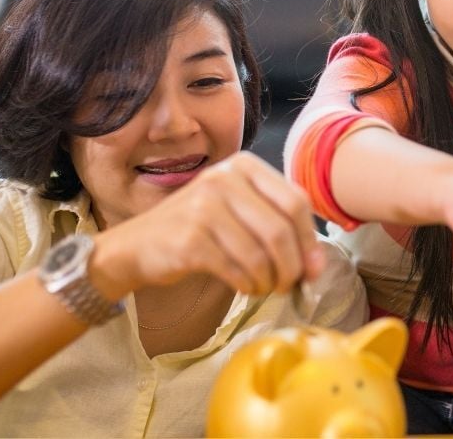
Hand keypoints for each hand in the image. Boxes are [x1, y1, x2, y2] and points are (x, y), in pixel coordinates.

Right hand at [92, 151, 324, 296]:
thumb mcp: (236, 210)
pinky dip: (248, 285)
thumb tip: (315, 264)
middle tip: (288, 285)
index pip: (296, 201)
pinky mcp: (191, 238)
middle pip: (281, 230)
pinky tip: (243, 286)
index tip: (312, 269)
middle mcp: (223, 178)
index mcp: (242, 165)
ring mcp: (205, 206)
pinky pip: (238, 270)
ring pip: (261, 254)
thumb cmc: (196, 231)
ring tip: (262, 287)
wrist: (137, 246)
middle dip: (292, 267)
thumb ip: (276, 225)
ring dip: (268, 281)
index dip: (310, 240)